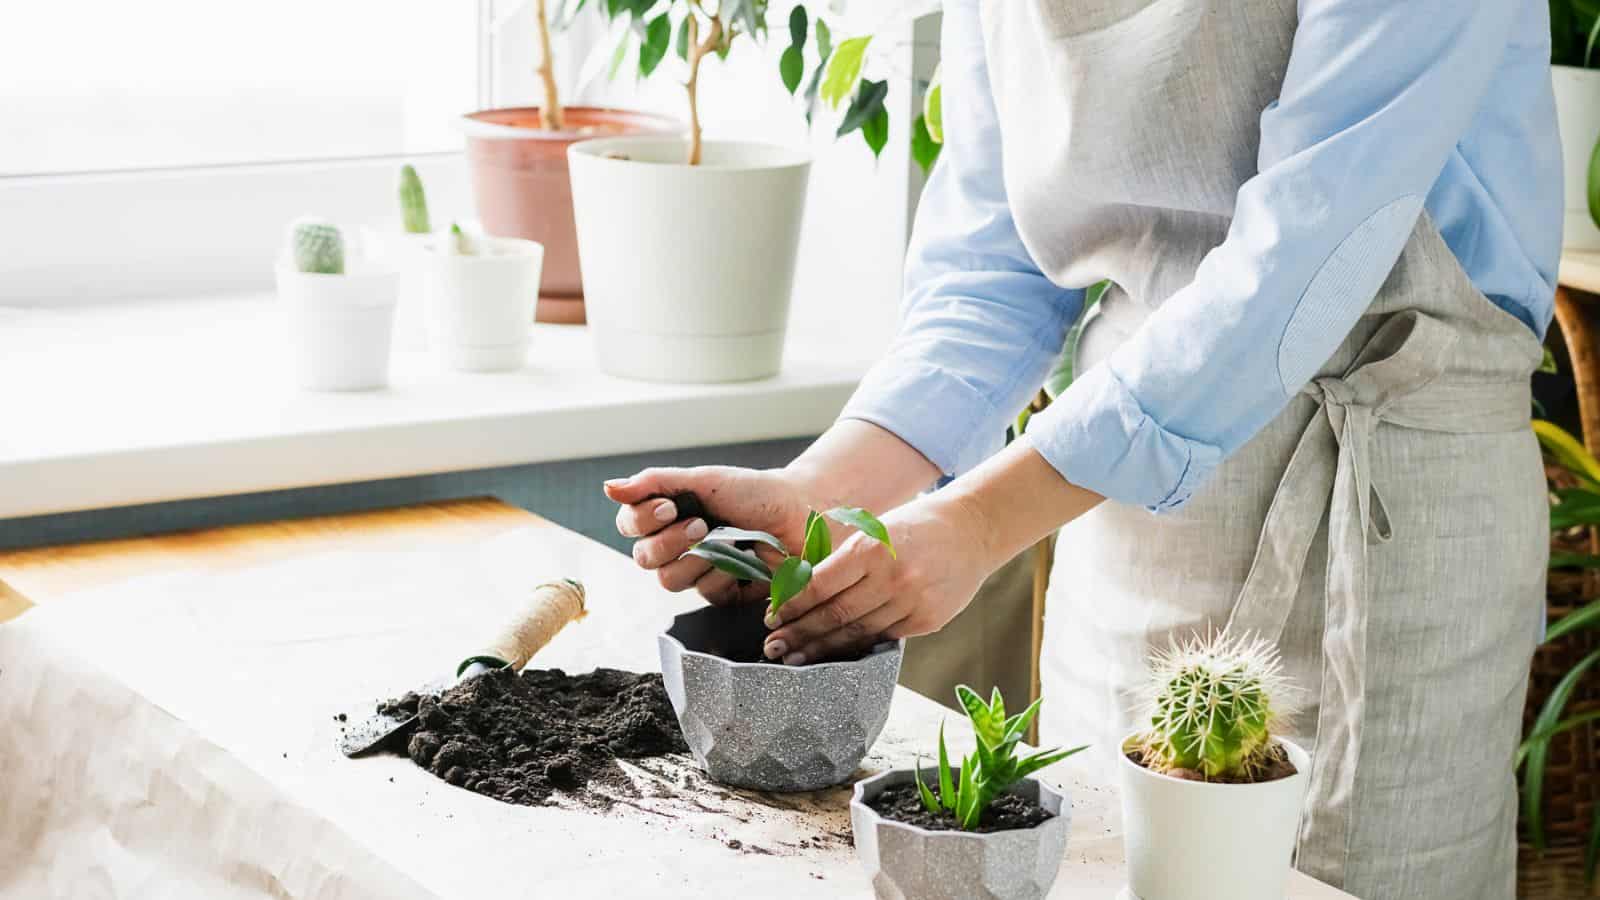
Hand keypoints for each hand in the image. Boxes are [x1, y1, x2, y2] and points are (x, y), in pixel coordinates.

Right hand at [603, 466, 810, 603]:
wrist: (801, 512)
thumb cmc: (755, 492)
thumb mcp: (704, 480)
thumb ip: (655, 483)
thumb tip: (609, 487)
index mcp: (668, 516)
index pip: (630, 525)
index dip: (642, 520)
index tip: (669, 506)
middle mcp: (677, 546)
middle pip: (643, 558)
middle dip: (669, 542)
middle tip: (701, 525)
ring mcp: (699, 571)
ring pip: (669, 580)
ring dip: (697, 558)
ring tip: (729, 541)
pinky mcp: (722, 593)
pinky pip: (704, 594)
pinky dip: (723, 575)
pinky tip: (744, 560)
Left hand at [762, 493, 995, 665]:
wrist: (972, 530)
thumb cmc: (914, 526)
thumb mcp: (875, 531)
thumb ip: (843, 561)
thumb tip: (800, 592)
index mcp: (872, 548)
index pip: (820, 584)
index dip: (793, 605)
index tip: (771, 617)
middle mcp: (891, 577)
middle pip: (835, 615)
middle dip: (799, 634)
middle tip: (773, 648)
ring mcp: (912, 602)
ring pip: (857, 633)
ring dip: (822, 648)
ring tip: (796, 658)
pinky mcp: (927, 620)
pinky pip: (884, 638)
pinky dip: (857, 646)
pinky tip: (836, 653)